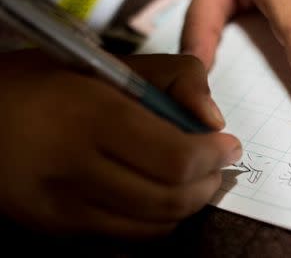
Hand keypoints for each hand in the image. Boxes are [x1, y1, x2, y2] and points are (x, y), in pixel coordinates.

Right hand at [0, 49, 240, 237]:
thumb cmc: (48, 84)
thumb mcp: (110, 63)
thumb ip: (174, 77)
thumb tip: (214, 120)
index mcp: (89, 118)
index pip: (175, 159)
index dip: (214, 155)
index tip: (229, 145)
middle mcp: (72, 172)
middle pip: (170, 200)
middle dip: (208, 183)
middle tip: (216, 164)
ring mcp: (60, 212)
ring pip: (154, 228)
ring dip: (188, 205)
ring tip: (192, 180)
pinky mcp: (55, 233)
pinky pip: (127, 244)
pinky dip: (158, 224)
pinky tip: (159, 198)